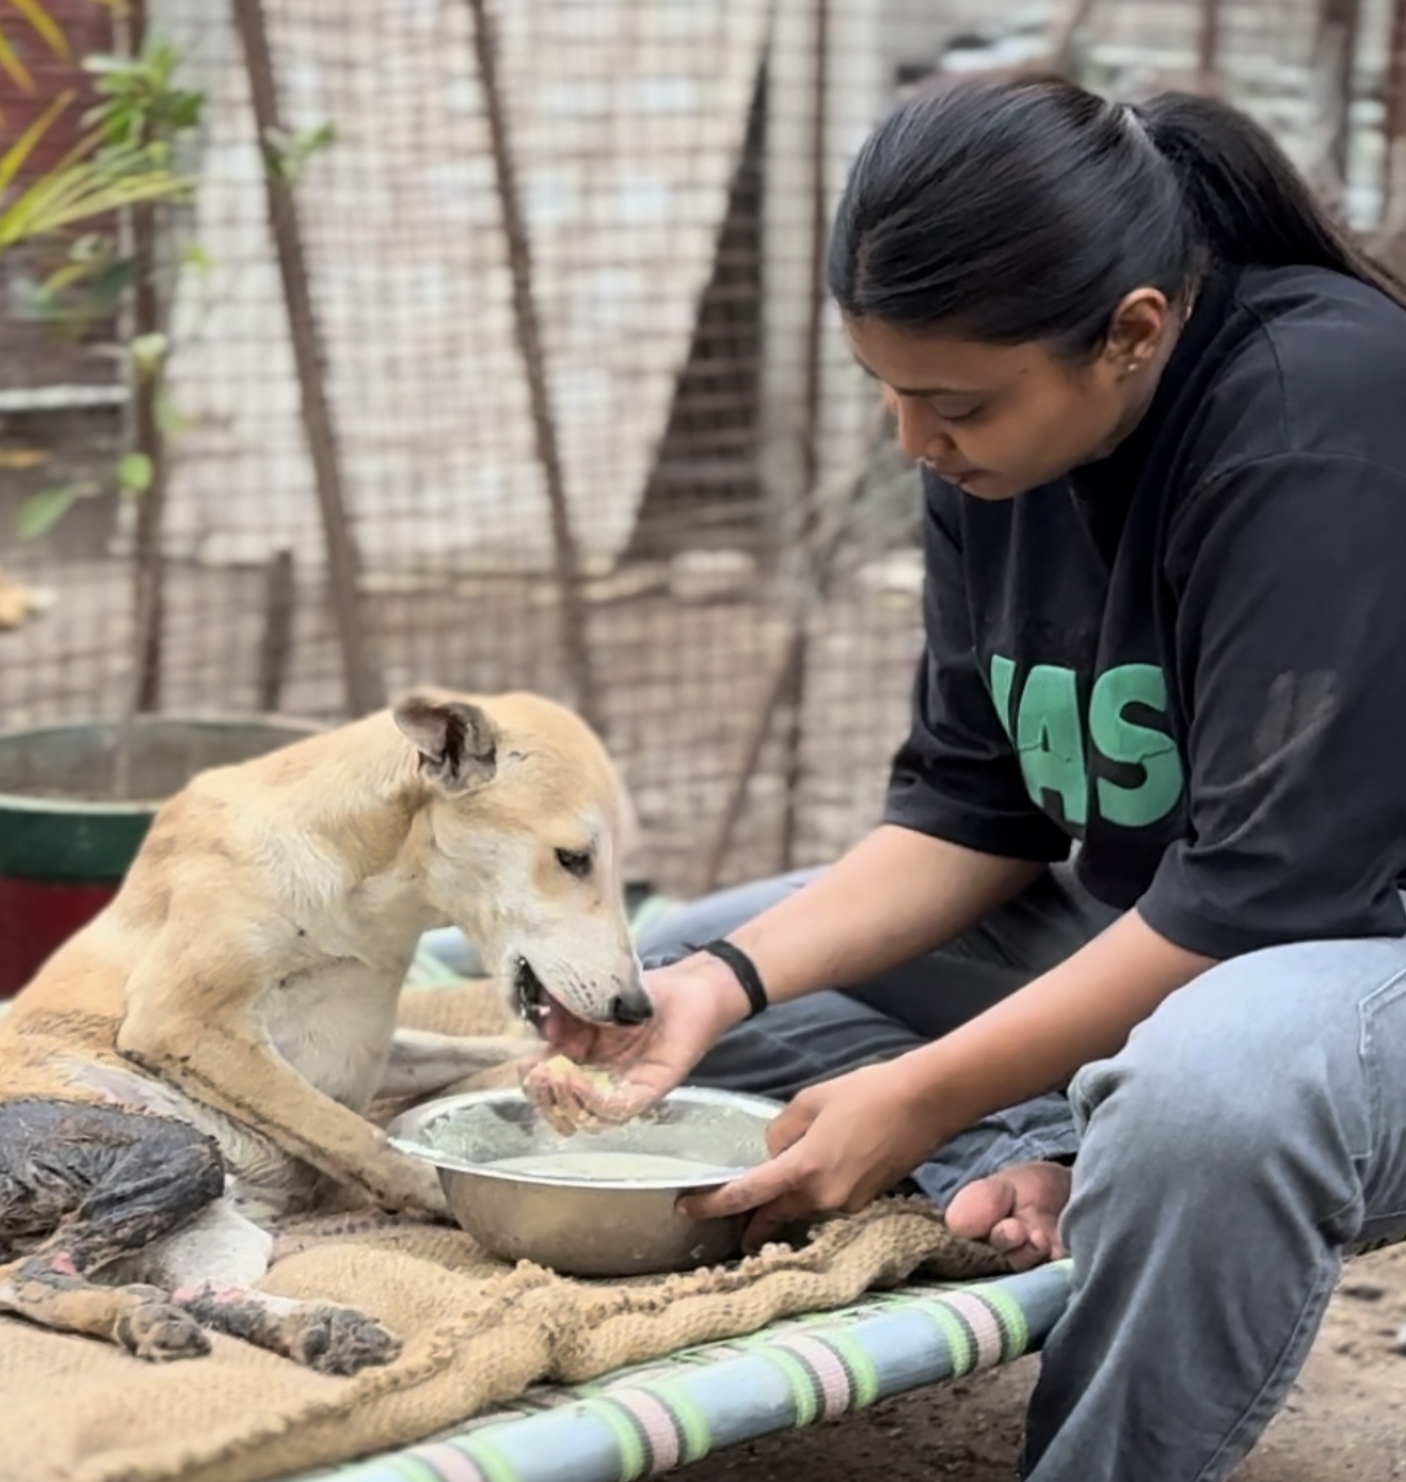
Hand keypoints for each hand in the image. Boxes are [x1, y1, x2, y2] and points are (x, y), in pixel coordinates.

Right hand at [520, 957, 748, 1132]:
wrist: (691, 986)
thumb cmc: (643, 991)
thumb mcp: (591, 994)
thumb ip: (563, 1007)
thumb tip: (541, 1029)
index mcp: (584, 1058)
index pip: (549, 1082)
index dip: (532, 1080)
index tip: (524, 1064)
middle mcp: (603, 1079)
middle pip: (563, 1106)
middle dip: (544, 1095)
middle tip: (537, 1074)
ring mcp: (626, 1087)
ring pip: (587, 1115)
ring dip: (565, 1100)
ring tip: (556, 1074)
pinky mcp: (651, 1090)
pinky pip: (619, 1109)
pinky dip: (594, 1101)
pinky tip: (579, 1081)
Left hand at [679, 1059, 944, 1247]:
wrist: (927, 1101)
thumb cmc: (868, 1093)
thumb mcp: (811, 1101)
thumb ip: (781, 1131)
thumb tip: (771, 1152)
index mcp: (804, 1170)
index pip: (747, 1195)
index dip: (712, 1204)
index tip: (685, 1208)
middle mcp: (824, 1198)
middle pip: (773, 1214)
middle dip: (746, 1219)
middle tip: (721, 1216)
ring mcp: (848, 1204)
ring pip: (801, 1209)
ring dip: (780, 1205)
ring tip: (760, 1196)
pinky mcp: (867, 1201)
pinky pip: (827, 1202)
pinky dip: (811, 1195)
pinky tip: (811, 1174)